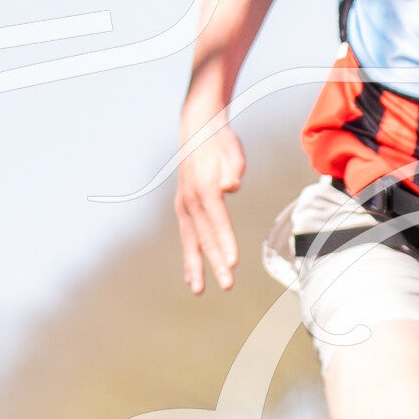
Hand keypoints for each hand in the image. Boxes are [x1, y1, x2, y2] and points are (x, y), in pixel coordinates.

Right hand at [175, 118, 244, 292]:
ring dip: (195, 266)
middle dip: (216, 263)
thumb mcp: (233, 151)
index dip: (226, 242)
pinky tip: (193, 275)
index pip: (218, 221)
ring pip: (191, 241)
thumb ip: (233, 169)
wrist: (197, 129)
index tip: (234, 262)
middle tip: (228, 285)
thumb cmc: (220, 142)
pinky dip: (189, 256)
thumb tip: (232, 186)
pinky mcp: (184, 207)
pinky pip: (187, 237)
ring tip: (200, 290)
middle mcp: (191, 200)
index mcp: (204, 188)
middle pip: (205, 237)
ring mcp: (184, 204)